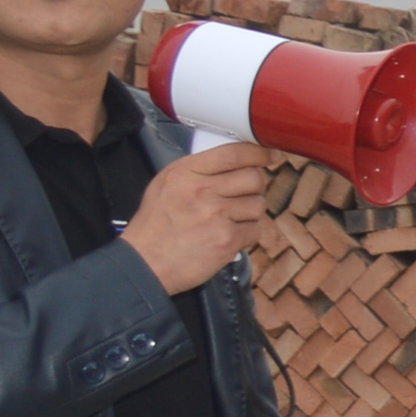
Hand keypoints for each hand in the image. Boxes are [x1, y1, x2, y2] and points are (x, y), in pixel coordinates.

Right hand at [123, 143, 274, 292]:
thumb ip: (199, 170)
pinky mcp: (227, 239)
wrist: (144, 263)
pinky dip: (245, 235)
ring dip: (248, 214)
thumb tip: (238, 162)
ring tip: (225, 221)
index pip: (233, 153)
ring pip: (258, 205)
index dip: (258, 153)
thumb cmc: (155, 225)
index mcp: (185, 172)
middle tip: (240, 196)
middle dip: (254, 187)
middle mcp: (201, 190)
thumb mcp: (166, 185)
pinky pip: (255, 230)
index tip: (271, 155)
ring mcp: (216, 215)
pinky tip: (224, 238)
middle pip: (254, 177)